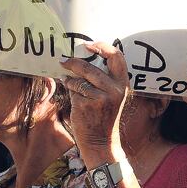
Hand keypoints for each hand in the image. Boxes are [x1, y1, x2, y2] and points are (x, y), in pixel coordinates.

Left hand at [61, 42, 128, 162]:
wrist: (102, 142)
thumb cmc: (104, 116)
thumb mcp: (113, 96)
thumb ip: (104, 79)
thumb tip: (83, 59)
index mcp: (123, 84)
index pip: (116, 57)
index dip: (102, 47)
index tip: (89, 45)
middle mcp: (114, 89)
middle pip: (90, 67)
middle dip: (74, 62)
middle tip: (63, 60)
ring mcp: (100, 97)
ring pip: (79, 80)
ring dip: (70, 81)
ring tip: (69, 84)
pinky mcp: (86, 105)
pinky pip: (73, 91)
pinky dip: (70, 92)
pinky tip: (74, 99)